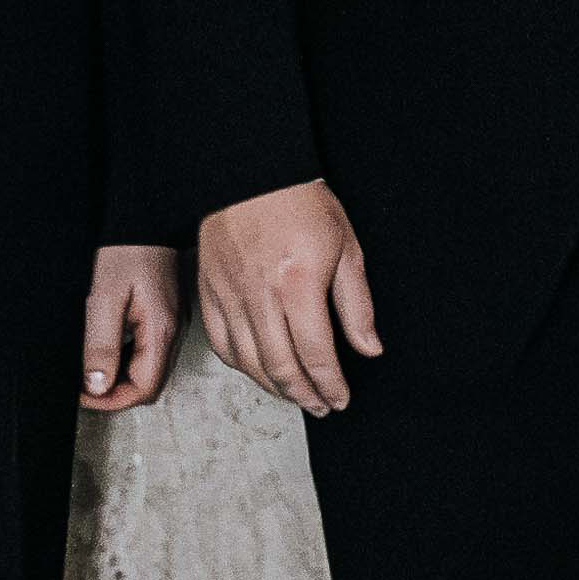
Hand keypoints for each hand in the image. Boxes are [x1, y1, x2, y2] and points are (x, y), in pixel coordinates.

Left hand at [78, 243, 177, 411]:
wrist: (144, 216)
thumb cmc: (127, 249)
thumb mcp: (104, 298)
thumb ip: (101, 344)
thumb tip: (97, 385)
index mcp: (161, 331)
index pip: (143, 388)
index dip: (112, 400)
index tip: (84, 396)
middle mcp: (173, 332)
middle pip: (149, 384)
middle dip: (116, 393)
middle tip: (84, 388)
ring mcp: (172, 324)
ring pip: (150, 370)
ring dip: (121, 378)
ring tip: (90, 371)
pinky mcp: (166, 315)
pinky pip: (150, 351)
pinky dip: (128, 360)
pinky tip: (108, 350)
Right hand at [196, 182, 378, 416]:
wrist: (251, 172)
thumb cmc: (301, 203)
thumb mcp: (346, 247)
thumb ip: (357, 304)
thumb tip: (368, 348)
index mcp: (298, 283)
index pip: (315, 354)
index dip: (330, 384)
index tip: (340, 398)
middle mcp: (260, 295)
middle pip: (280, 366)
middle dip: (304, 395)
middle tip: (321, 407)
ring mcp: (229, 294)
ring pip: (249, 361)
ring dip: (274, 387)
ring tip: (296, 396)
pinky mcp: (209, 291)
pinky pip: (221, 343)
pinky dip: (241, 365)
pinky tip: (259, 371)